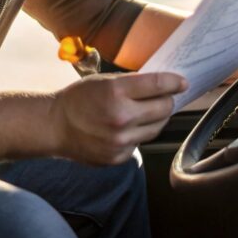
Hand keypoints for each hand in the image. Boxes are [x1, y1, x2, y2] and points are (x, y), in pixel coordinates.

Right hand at [49, 71, 187, 165]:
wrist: (55, 127)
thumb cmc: (78, 99)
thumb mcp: (104, 81)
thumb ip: (132, 83)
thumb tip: (161, 85)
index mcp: (116, 92)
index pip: (158, 86)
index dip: (174, 82)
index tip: (182, 82)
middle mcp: (121, 117)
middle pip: (164, 109)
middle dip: (167, 101)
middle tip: (164, 97)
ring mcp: (120, 140)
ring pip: (156, 128)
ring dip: (156, 118)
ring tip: (147, 111)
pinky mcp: (119, 156)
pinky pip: (140, 143)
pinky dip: (139, 134)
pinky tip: (128, 128)